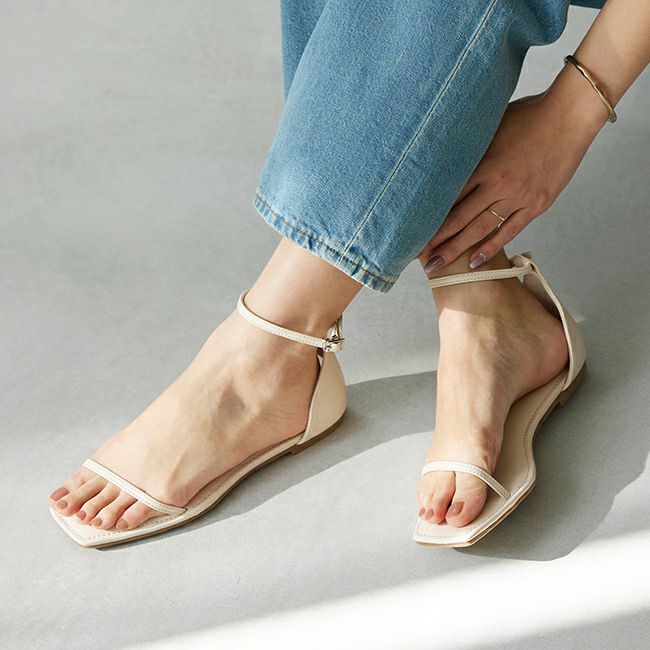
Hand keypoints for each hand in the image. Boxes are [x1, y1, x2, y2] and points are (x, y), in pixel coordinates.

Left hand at [419, 77, 607, 271]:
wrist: (569, 116)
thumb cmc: (528, 115)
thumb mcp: (490, 126)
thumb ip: (469, 147)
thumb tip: (444, 155)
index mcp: (483, 163)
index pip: (447, 196)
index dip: (428, 216)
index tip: (411, 229)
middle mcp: (497, 183)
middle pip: (459, 217)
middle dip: (436, 239)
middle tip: (416, 256)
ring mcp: (518, 196)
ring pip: (480, 229)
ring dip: (457, 248)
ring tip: (438, 265)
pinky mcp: (536, 204)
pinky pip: (509, 230)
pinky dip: (491, 247)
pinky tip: (474, 261)